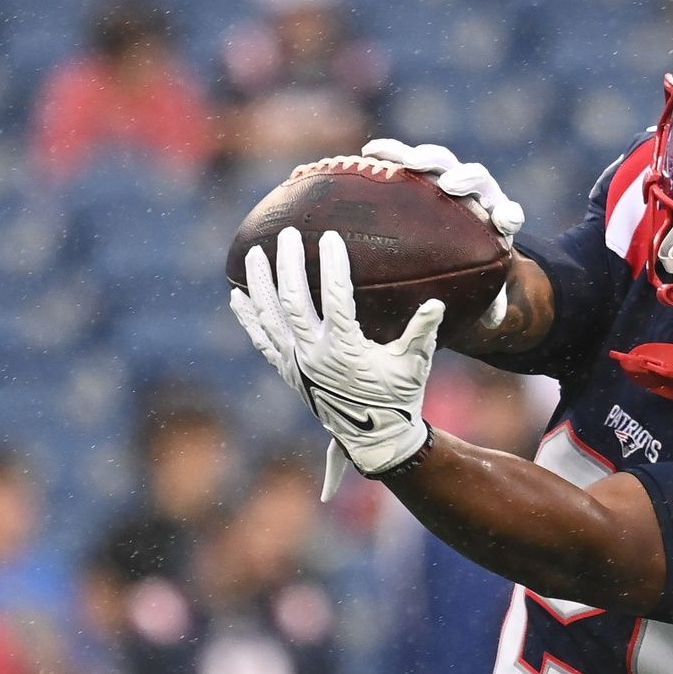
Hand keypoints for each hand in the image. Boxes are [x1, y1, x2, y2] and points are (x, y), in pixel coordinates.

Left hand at [230, 227, 442, 494]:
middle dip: (288, 264)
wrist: (374, 439)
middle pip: (292, 301)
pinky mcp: (288, 371)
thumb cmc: (399, 398)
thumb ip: (422, 332)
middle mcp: (313, 355)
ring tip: (253, 253)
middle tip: (289, 234)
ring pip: (269, 317)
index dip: (332, 266)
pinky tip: (236, 296)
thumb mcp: (414, 364)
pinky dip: (248, 318)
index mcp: (344, 349)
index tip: (331, 238)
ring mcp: (296, 363)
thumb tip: (436, 304)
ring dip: (259, 284)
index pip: (335, 298)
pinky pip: (261, 341)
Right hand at [362, 139, 524, 327]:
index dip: (508, 215)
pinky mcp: (426, 170)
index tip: (503, 219)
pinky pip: (408, 157)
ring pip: (442, 161)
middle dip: (465, 179)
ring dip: (425, 158)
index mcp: (497, 220)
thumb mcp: (484, 285)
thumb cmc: (474, 264)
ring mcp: (451, 177)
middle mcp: (478, 193)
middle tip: (448, 186)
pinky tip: (369, 153)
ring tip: (405, 162)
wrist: (462, 236)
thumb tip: (493, 323)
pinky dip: (392, 153)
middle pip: (477, 177)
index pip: (510, 214)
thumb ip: (492, 300)